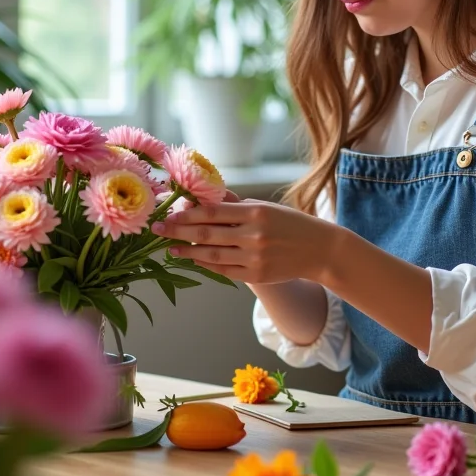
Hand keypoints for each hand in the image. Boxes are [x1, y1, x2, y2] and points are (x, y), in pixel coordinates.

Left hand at [150, 199, 346, 284]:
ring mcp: (254, 258)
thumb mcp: (265, 207)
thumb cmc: (289, 224)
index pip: (212, 212)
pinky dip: (205, 264)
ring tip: (170, 248)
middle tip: (157, 230)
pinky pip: (223, 270)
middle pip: (206, 233)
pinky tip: (193, 259)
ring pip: (211, 255)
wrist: (319, 250)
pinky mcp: (256, 276)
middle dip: (178, 232)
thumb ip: (235, 205)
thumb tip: (202, 199)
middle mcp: (254, 236)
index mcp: (255, 213)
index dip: (186, 214)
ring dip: (187, 251)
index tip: (167, 214)